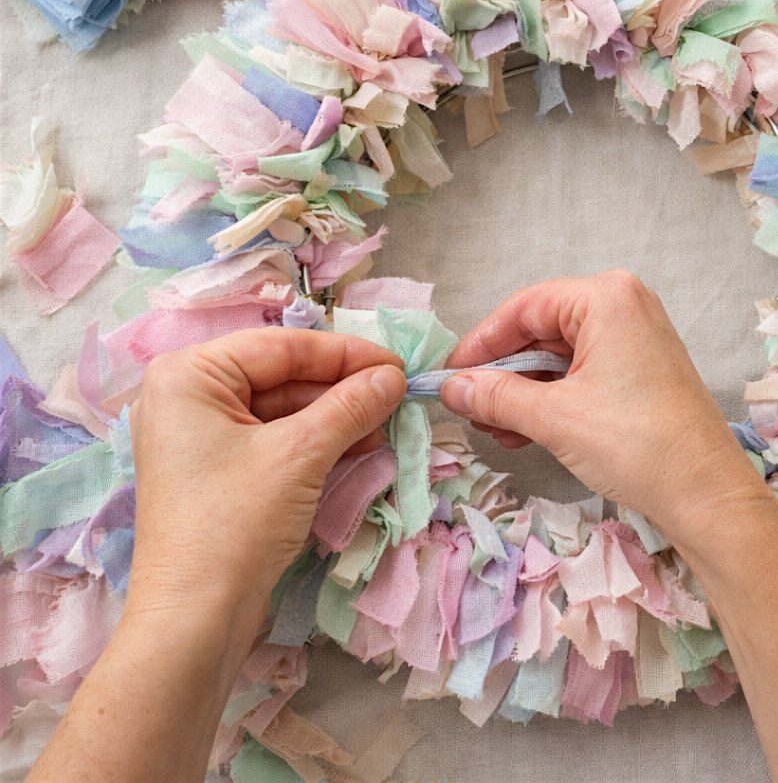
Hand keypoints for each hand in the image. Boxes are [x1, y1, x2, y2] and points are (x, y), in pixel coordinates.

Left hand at [127, 328, 406, 630]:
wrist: (194, 620)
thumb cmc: (235, 522)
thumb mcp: (300, 454)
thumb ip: (350, 405)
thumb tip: (395, 376)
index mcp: (190, 376)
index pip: (281, 347)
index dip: (345, 353)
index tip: (398, 364)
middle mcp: (189, 398)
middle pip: (282, 375)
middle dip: (342, 388)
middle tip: (398, 395)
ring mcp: (202, 438)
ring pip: (284, 409)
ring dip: (336, 417)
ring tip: (388, 423)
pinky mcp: (219, 472)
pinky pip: (276, 440)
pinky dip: (318, 442)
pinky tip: (362, 445)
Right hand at [440, 271, 765, 533]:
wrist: (708, 495)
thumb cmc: (635, 444)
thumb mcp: (554, 418)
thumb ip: (496, 396)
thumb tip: (450, 389)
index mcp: (606, 297)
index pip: (523, 307)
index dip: (481, 343)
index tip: (448, 376)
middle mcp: (623, 305)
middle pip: (540, 329)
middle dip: (502, 373)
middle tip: (469, 408)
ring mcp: (634, 337)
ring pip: (557, 356)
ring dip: (522, 392)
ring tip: (493, 429)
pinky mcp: (639, 369)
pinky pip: (580, 372)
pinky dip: (550, 399)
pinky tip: (521, 430)